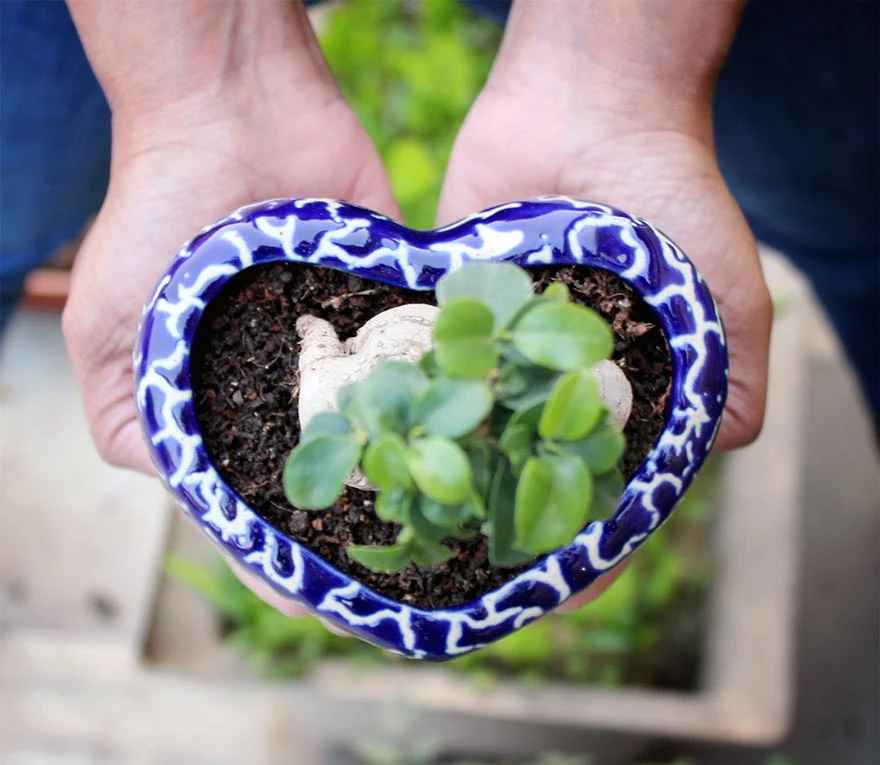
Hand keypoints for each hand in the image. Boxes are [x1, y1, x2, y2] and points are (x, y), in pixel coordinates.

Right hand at [63, 2, 397, 617]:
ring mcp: (342, 350)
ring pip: (381, 433)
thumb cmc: (154, 213)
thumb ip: (130, 412)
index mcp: (221, 403)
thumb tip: (168, 484)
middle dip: (356, 533)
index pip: (252, 505)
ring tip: (450, 535)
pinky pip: (418, 363)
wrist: (231, 112)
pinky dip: (439, 401)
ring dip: (409, 479)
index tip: (319, 607)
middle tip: (403, 585)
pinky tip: (469, 444)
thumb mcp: (108, 323)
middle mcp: (286, 387)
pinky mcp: (387, 306)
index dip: (278, 560)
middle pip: (327, 481)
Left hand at [438, 0, 769, 607]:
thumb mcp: (727, 291)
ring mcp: (507, 349)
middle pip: (532, 474)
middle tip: (465, 578)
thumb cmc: (673, 192)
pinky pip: (433, 368)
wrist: (591, 106)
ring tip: (413, 531)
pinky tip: (383, 449)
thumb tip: (731, 450)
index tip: (551, 596)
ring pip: (476, 431)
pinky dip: (415, 404)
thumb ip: (734, 378)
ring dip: (451, 477)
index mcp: (630, 391)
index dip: (587, 548)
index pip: (610, 493)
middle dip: (503, 525)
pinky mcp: (458, 311)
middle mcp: (562, 380)